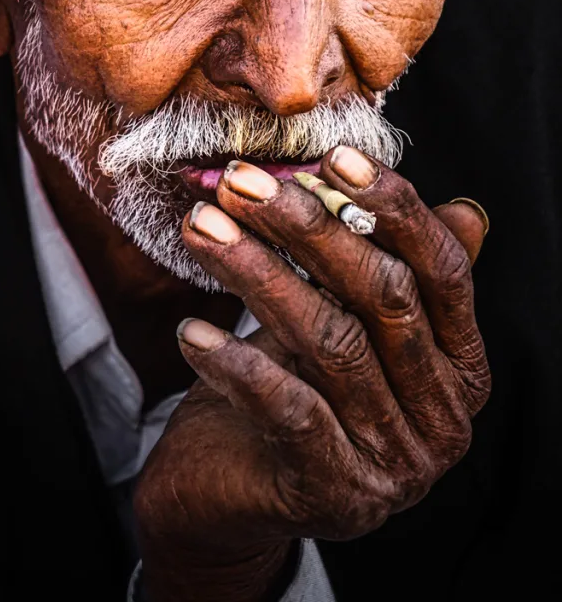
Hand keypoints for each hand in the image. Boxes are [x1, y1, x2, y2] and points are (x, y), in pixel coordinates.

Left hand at [133, 147, 490, 601]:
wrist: (230, 498)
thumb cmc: (291, 389)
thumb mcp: (344, 322)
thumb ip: (393, 270)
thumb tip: (461, 205)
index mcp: (461, 367)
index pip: (445, 272)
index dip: (395, 208)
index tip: (333, 156)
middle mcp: (443, 419)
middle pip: (386, 298)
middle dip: (308, 228)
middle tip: (240, 184)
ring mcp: (395, 463)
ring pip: (334, 342)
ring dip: (259, 275)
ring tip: (202, 230)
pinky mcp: (337, 493)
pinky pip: (289, 410)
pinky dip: (238, 363)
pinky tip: (193, 330)